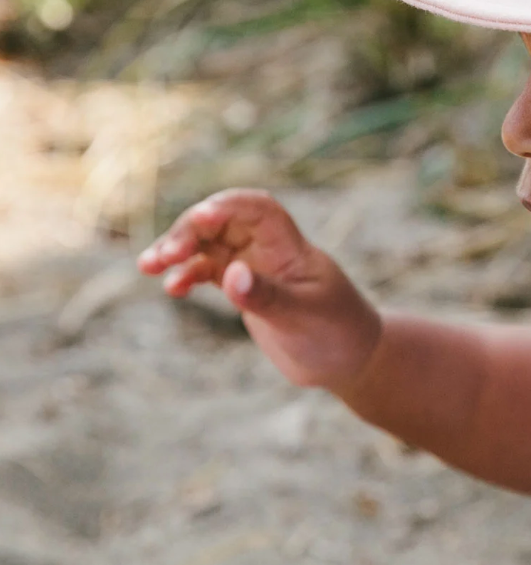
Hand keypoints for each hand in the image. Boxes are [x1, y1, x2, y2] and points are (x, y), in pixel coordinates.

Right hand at [138, 189, 381, 389]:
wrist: (348, 359)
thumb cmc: (337, 333)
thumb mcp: (303, 317)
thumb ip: (266, 297)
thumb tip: (231, 275)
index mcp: (291, 247)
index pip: (258, 209)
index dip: (227, 206)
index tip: (199, 217)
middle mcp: (270, 250)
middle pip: (223, 223)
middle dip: (190, 232)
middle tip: (162, 256)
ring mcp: (255, 268)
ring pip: (210, 246)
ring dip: (179, 251)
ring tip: (148, 266)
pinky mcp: (245, 289)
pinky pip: (209, 272)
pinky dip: (188, 275)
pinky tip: (172, 288)